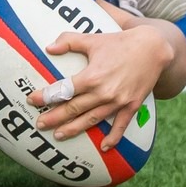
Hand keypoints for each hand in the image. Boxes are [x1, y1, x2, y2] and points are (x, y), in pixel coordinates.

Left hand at [28, 24, 174, 146]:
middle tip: (39, 124)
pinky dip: (113, 138)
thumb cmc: (120, 42)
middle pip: (73, 109)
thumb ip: (69, 42)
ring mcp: (118, 102)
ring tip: (58, 135)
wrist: (153, 48)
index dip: (46, 96)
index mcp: (92, 76)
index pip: (63, 90)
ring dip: (74, 129)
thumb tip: (48, 47)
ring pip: (91, 120)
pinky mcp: (131, 106)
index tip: (32, 100)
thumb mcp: (93, 39)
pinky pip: (120, 126)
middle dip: (54, 117)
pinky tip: (104, 147)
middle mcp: (104, 92)